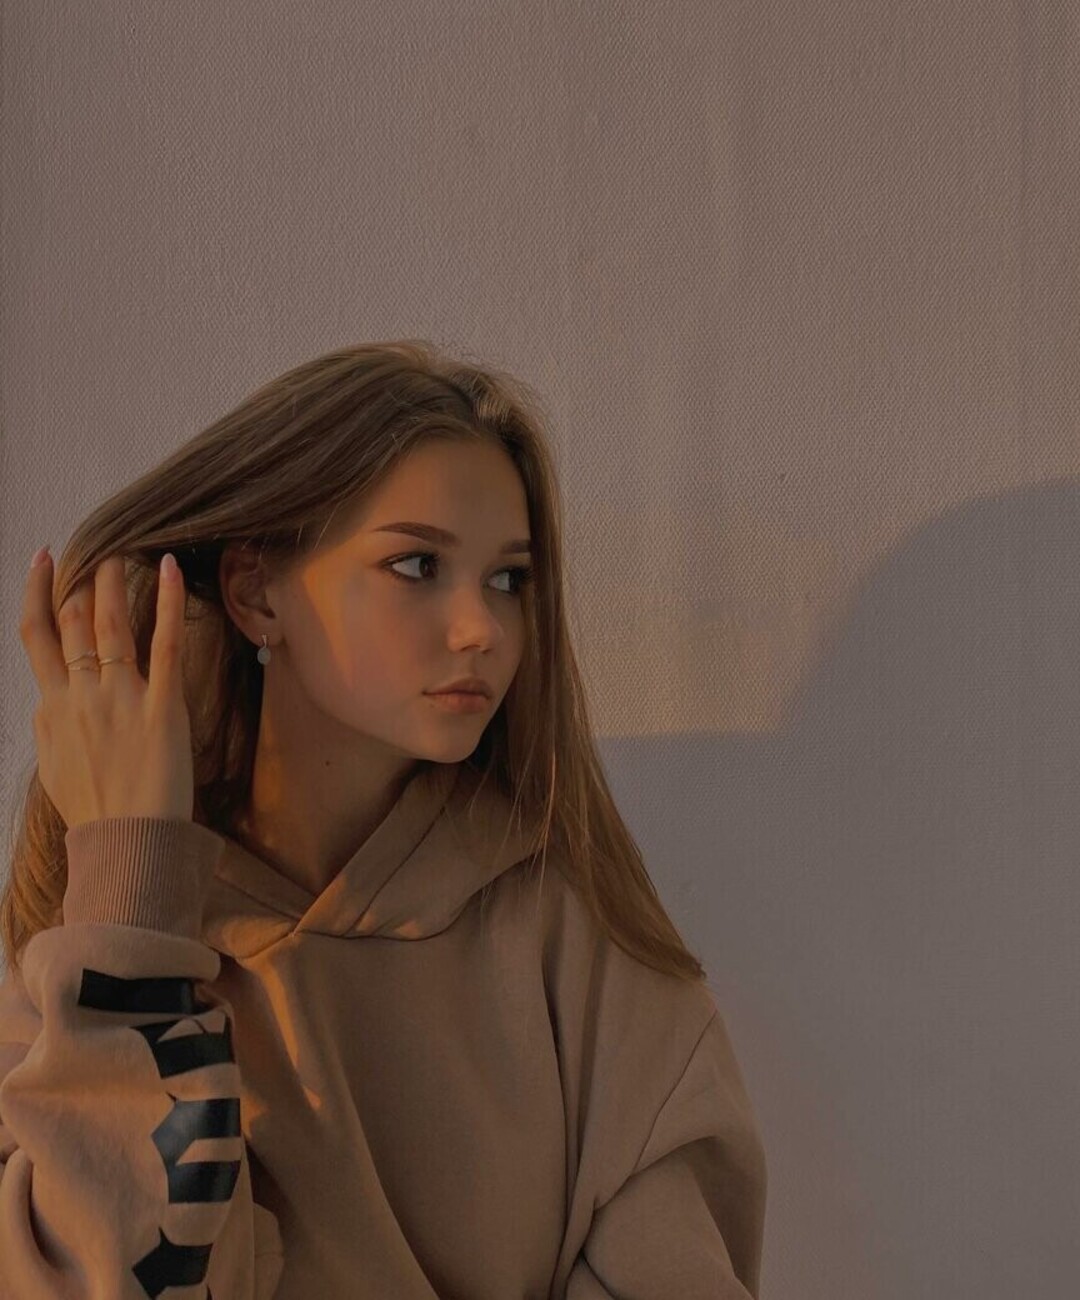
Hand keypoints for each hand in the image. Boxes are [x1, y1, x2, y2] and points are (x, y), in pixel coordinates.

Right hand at [19, 550, 194, 830]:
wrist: (126, 843)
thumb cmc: (98, 812)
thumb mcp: (55, 767)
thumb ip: (51, 728)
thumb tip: (47, 703)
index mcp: (52, 708)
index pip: (37, 637)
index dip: (38, 594)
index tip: (43, 563)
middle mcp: (80, 695)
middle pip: (73, 623)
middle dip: (81, 580)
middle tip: (94, 547)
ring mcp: (120, 698)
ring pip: (111, 625)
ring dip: (115, 582)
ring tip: (125, 550)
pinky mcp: (161, 706)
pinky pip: (164, 644)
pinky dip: (168, 603)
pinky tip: (172, 568)